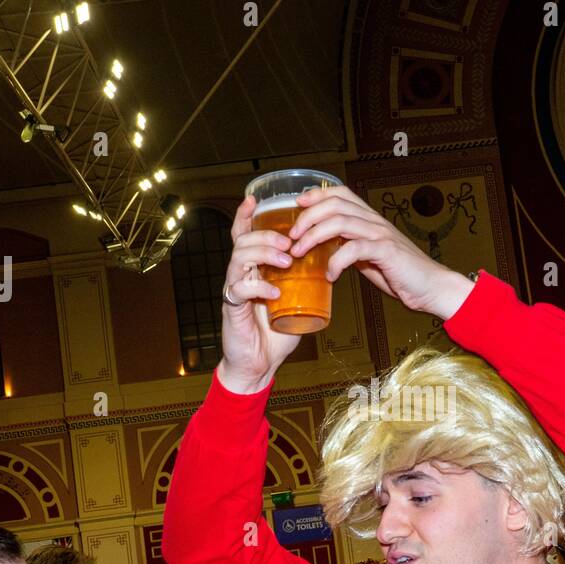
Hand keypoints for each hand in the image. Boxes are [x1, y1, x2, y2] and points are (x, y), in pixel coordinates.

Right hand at [217, 195, 303, 394]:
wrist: (260, 365)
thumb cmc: (276, 333)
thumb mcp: (296, 300)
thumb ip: (306, 281)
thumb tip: (332, 262)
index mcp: (253, 270)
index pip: (245, 236)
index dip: (247, 216)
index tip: (256, 199)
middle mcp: (240, 275)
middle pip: (242, 241)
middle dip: (266, 235)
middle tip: (289, 241)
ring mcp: (234, 291)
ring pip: (238, 259)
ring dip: (263, 254)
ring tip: (286, 260)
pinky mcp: (232, 309)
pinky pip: (240, 290)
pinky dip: (259, 288)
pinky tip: (274, 293)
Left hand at [287, 185, 473, 319]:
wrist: (431, 287)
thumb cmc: (401, 273)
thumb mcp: (370, 257)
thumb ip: (351, 248)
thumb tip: (327, 250)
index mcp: (370, 219)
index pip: (341, 193)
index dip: (317, 194)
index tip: (297, 205)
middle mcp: (374, 221)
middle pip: (334, 204)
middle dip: (307, 217)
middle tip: (291, 236)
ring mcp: (381, 234)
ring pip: (340, 222)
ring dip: (314, 236)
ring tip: (300, 252)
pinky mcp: (386, 251)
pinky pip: (353, 249)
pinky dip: (336, 261)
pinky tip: (330, 275)